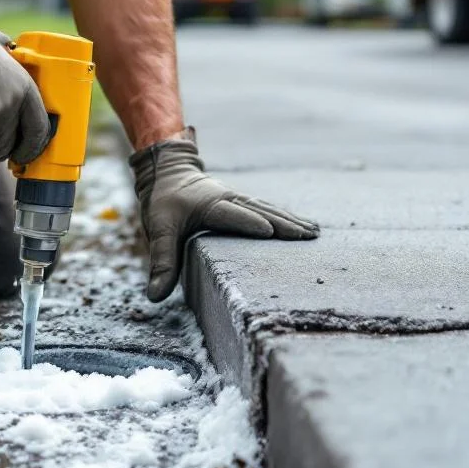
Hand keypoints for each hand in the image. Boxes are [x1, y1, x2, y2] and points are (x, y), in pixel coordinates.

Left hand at [130, 134, 319, 301]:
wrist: (169, 170)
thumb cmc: (163, 202)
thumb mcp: (158, 230)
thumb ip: (161, 262)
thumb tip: (154, 297)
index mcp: (210, 205)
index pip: (231, 214)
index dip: (249, 222)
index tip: (270, 231)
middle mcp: (229, 199)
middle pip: (260, 211)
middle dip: (283, 223)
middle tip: (307, 235)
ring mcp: (238, 198)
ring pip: (268, 209)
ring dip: (291, 220)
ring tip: (314, 232)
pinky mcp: (242, 201)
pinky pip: (268, 208)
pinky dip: (286, 216)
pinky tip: (303, 225)